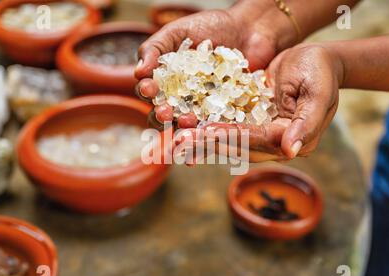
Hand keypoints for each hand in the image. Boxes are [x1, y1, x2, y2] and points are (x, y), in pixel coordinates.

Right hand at [135, 0, 297, 124]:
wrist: (250, 29)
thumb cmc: (211, 26)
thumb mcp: (178, 31)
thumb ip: (156, 48)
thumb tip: (138, 72)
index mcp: (165, 79)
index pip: (149, 91)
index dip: (146, 91)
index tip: (149, 88)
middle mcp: (180, 97)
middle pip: (164, 114)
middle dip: (161, 116)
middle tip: (165, 112)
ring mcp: (202, 108)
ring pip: (186, 125)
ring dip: (183, 128)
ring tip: (187, 122)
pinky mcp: (223, 114)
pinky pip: (213, 128)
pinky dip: (208, 135)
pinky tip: (205, 136)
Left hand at [177, 43, 344, 162]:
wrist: (314, 59)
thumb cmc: (321, 72)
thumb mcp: (319, 93)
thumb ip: (306, 123)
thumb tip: (290, 152)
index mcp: (293, 139)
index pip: (257, 140)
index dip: (232, 136)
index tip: (205, 132)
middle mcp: (275, 142)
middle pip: (239, 146)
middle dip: (208, 144)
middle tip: (180, 142)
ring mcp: (262, 133)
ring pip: (229, 141)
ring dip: (203, 141)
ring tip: (176, 140)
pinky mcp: (251, 120)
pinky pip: (227, 127)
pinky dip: (207, 130)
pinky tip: (186, 130)